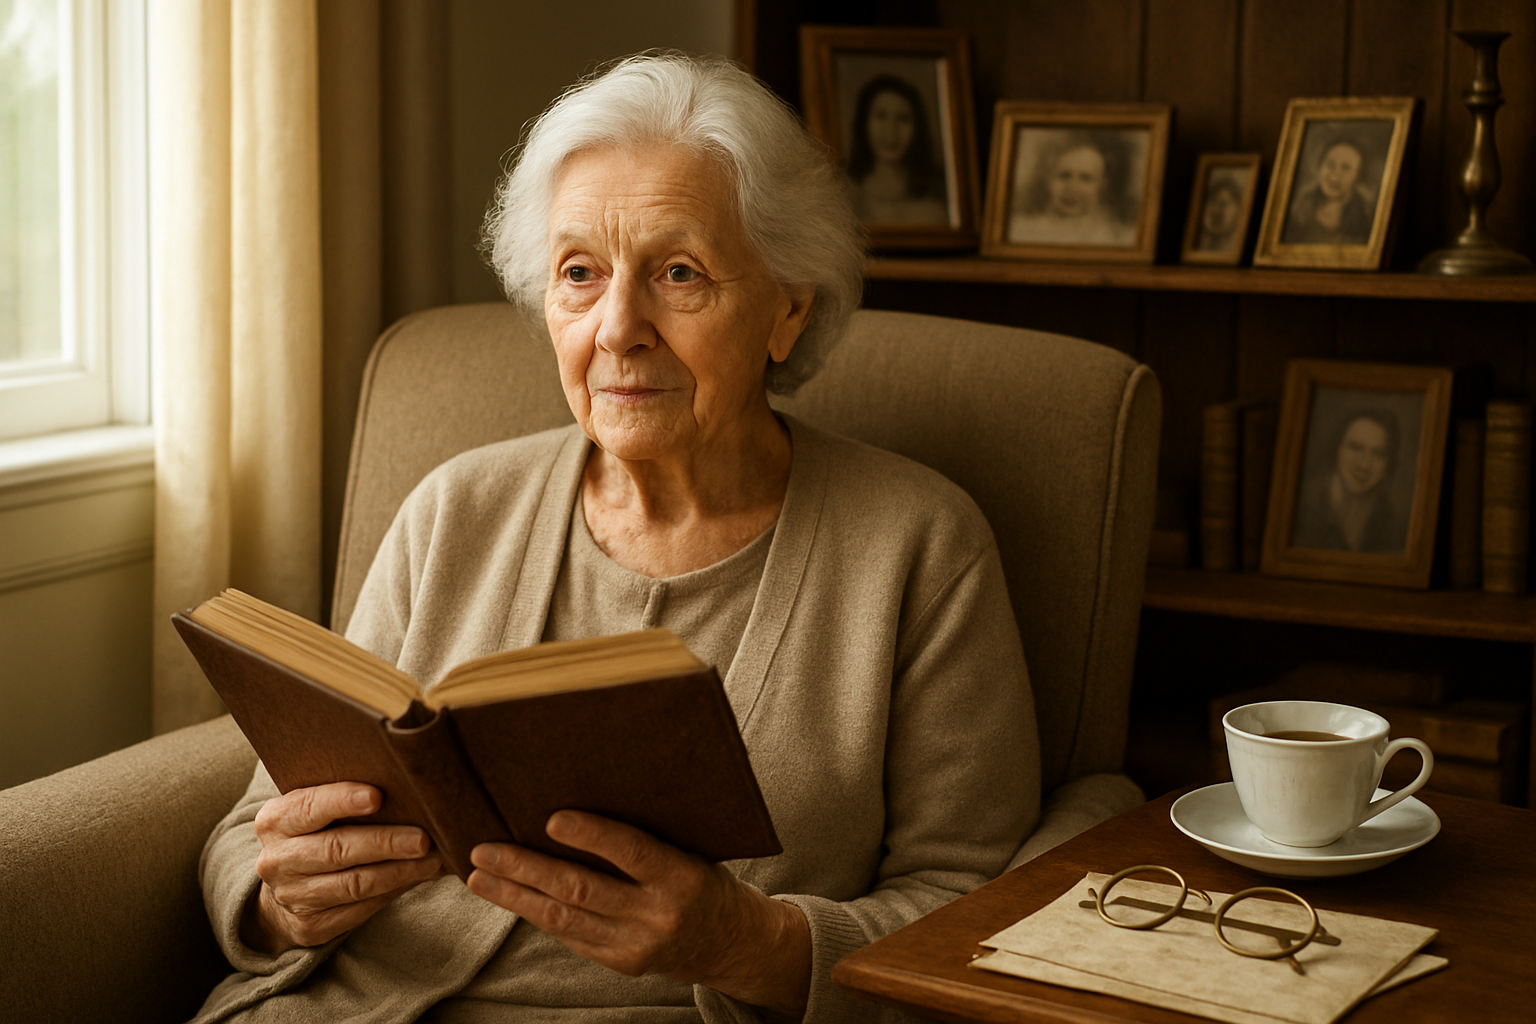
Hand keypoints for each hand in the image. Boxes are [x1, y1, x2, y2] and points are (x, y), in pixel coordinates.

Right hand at [241, 782, 442, 953]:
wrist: (287, 887)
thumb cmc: (316, 833)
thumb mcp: (316, 810)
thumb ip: (344, 799)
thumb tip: (406, 789)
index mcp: (275, 820)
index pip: (309, 807)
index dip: (342, 800)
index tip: (377, 796)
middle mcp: (278, 860)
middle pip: (337, 849)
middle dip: (385, 842)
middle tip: (422, 838)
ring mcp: (292, 896)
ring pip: (354, 883)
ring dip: (398, 871)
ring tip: (432, 860)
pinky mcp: (311, 925)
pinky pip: (361, 908)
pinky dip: (394, 891)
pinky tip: (418, 878)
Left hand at [467, 812, 810, 1014]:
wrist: (732, 943)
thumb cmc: (706, 879)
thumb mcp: (692, 849)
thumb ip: (648, 833)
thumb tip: (584, 794)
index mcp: (682, 877)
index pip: (632, 852)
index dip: (592, 836)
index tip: (551, 819)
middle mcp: (658, 916)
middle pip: (581, 889)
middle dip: (526, 868)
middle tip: (485, 848)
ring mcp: (636, 945)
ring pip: (563, 918)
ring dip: (514, 894)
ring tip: (478, 874)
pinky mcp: (620, 963)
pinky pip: (569, 935)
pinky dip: (535, 913)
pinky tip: (508, 894)